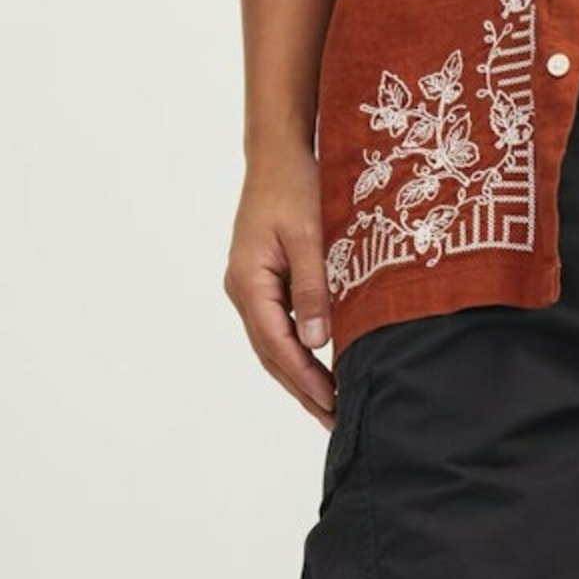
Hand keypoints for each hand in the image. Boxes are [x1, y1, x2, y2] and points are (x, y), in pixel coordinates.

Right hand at [223, 148, 336, 425]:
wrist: (278, 156)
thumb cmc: (294, 187)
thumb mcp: (310, 237)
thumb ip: (313, 290)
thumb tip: (316, 343)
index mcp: (249, 282)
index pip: (278, 345)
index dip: (306, 379)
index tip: (333, 404)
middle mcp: (243, 291)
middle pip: (272, 355)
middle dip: (303, 391)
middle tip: (335, 423)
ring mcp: (250, 290)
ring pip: (274, 348)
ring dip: (300, 380)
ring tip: (330, 410)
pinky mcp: (263, 286)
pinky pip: (279, 332)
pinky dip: (298, 358)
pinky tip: (320, 375)